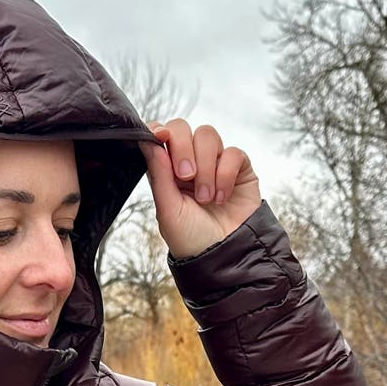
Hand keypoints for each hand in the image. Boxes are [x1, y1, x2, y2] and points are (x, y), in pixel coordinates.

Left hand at [139, 117, 260, 258]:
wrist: (223, 258)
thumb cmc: (191, 239)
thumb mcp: (167, 209)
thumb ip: (158, 173)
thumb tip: (147, 140)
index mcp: (167, 170)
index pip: (161, 135)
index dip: (159, 130)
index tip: (160, 136)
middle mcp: (190, 162)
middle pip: (183, 127)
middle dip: (183, 149)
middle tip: (185, 176)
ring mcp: (215, 163)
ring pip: (208, 136)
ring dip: (205, 166)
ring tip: (205, 197)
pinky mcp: (239, 169)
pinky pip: (233, 153)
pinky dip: (225, 174)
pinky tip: (221, 197)